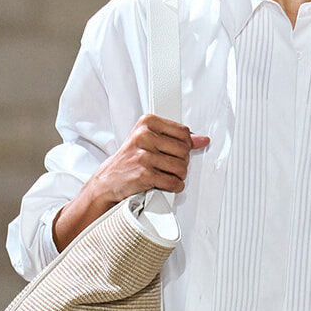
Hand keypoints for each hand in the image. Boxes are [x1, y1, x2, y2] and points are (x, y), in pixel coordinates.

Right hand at [54, 115, 209, 251]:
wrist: (108, 181)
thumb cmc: (129, 160)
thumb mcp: (150, 141)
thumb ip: (177, 138)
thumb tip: (202, 139)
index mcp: (147, 123)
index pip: (184, 132)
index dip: (185, 145)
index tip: (177, 151)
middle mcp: (144, 137)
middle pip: (184, 150)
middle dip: (181, 162)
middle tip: (169, 166)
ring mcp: (144, 156)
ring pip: (181, 168)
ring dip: (178, 176)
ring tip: (166, 175)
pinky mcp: (145, 175)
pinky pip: (173, 182)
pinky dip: (174, 187)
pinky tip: (166, 184)